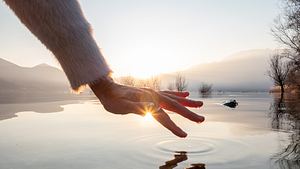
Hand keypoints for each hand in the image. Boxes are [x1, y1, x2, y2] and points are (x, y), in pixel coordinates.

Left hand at [89, 78, 203, 137]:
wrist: (107, 89)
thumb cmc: (113, 100)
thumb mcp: (122, 106)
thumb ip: (137, 107)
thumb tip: (154, 109)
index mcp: (148, 101)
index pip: (164, 117)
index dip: (174, 127)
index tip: (184, 135)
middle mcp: (153, 96)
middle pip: (174, 106)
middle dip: (189, 114)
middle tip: (202, 120)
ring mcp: (153, 93)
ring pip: (174, 99)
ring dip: (187, 103)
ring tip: (200, 105)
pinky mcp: (151, 93)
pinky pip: (168, 94)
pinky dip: (178, 95)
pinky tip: (185, 94)